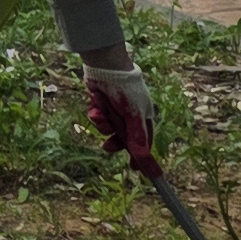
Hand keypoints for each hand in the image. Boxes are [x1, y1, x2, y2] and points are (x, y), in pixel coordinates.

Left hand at [83, 57, 160, 172]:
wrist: (106, 68)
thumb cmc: (126, 91)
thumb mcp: (134, 116)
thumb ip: (137, 138)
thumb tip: (144, 160)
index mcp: (144, 117)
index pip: (144, 142)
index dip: (140, 157)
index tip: (136, 171)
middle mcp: (130, 115)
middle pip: (123, 138)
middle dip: (114, 142)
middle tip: (107, 147)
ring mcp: (115, 111)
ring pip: (108, 129)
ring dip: (104, 125)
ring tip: (102, 116)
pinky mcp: (102, 105)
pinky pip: (98, 119)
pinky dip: (96, 115)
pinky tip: (96, 107)